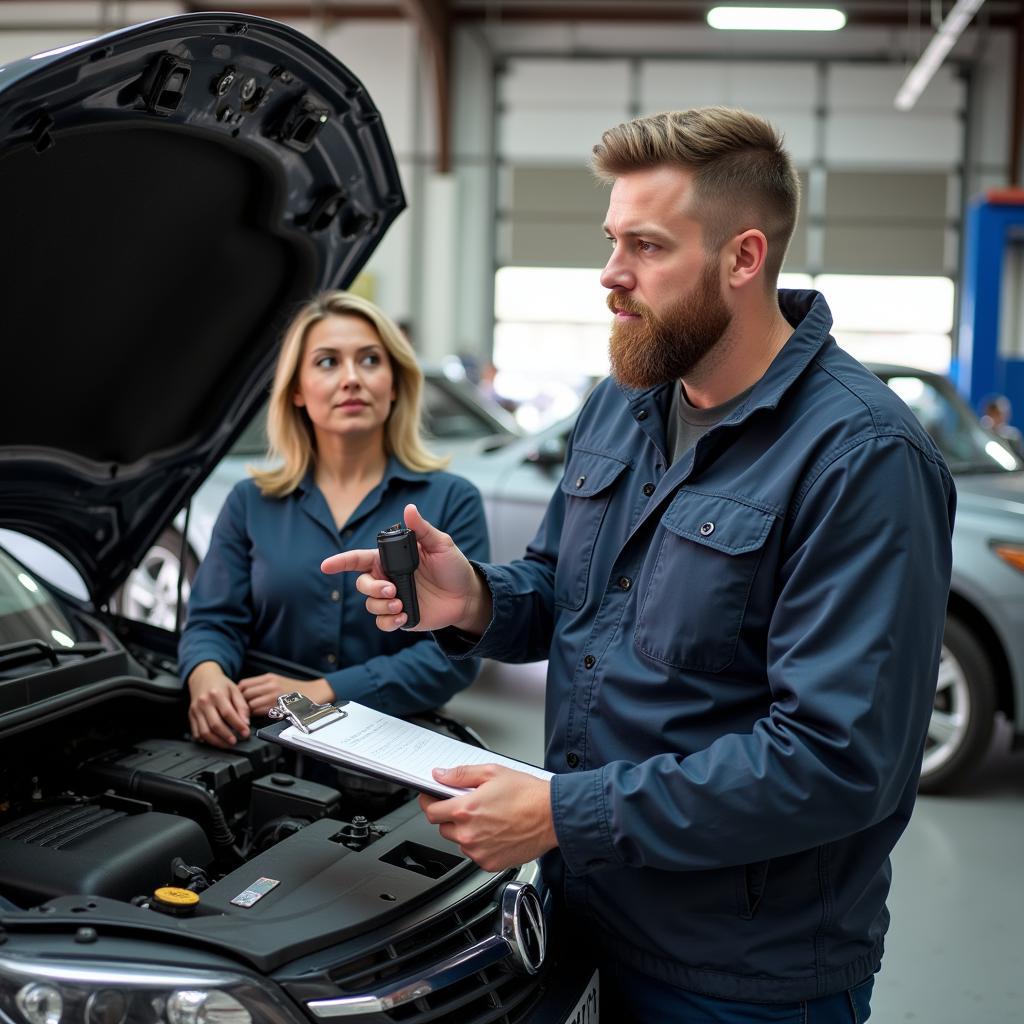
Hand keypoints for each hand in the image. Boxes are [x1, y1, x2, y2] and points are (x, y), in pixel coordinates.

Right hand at [187, 662, 249, 747]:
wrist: (203, 677)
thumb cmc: (220, 684)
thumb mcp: (235, 690)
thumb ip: (242, 706)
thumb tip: (246, 723)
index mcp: (216, 694)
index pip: (228, 713)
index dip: (238, 725)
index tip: (245, 733)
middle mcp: (204, 703)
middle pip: (215, 724)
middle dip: (227, 736)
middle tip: (236, 741)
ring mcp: (195, 710)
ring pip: (204, 732)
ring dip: (216, 741)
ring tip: (226, 744)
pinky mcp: (190, 716)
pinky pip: (196, 732)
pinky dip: (205, 740)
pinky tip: (214, 740)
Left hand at [237, 674, 332, 715]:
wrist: (316, 692)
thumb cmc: (297, 688)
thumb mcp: (278, 680)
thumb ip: (263, 684)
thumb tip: (246, 693)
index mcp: (268, 677)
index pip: (244, 684)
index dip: (237, 693)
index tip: (237, 699)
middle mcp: (270, 685)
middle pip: (245, 694)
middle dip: (240, 704)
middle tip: (241, 710)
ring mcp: (274, 696)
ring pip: (250, 705)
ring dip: (247, 712)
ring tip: (248, 715)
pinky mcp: (279, 707)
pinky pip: (260, 712)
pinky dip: (256, 716)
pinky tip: (258, 717)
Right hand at [320, 503, 491, 633]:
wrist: (466, 595)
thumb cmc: (453, 566)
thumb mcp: (441, 544)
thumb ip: (422, 529)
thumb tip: (409, 508)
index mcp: (391, 559)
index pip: (360, 558)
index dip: (341, 561)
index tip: (326, 566)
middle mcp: (388, 578)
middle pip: (362, 584)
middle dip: (372, 588)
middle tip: (392, 591)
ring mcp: (393, 598)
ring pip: (370, 604)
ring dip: (381, 606)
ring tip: (400, 605)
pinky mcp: (400, 616)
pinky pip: (382, 622)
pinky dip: (388, 622)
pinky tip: (403, 617)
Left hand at [418, 765, 556, 871]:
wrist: (552, 817)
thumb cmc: (527, 794)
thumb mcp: (492, 773)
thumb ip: (461, 775)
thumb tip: (440, 775)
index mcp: (466, 810)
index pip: (431, 811)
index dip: (429, 803)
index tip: (432, 799)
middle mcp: (468, 834)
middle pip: (443, 827)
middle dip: (451, 816)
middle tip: (470, 806)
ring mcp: (478, 851)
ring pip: (459, 841)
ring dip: (466, 831)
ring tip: (489, 818)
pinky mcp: (489, 863)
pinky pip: (475, 854)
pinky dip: (480, 844)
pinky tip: (496, 831)